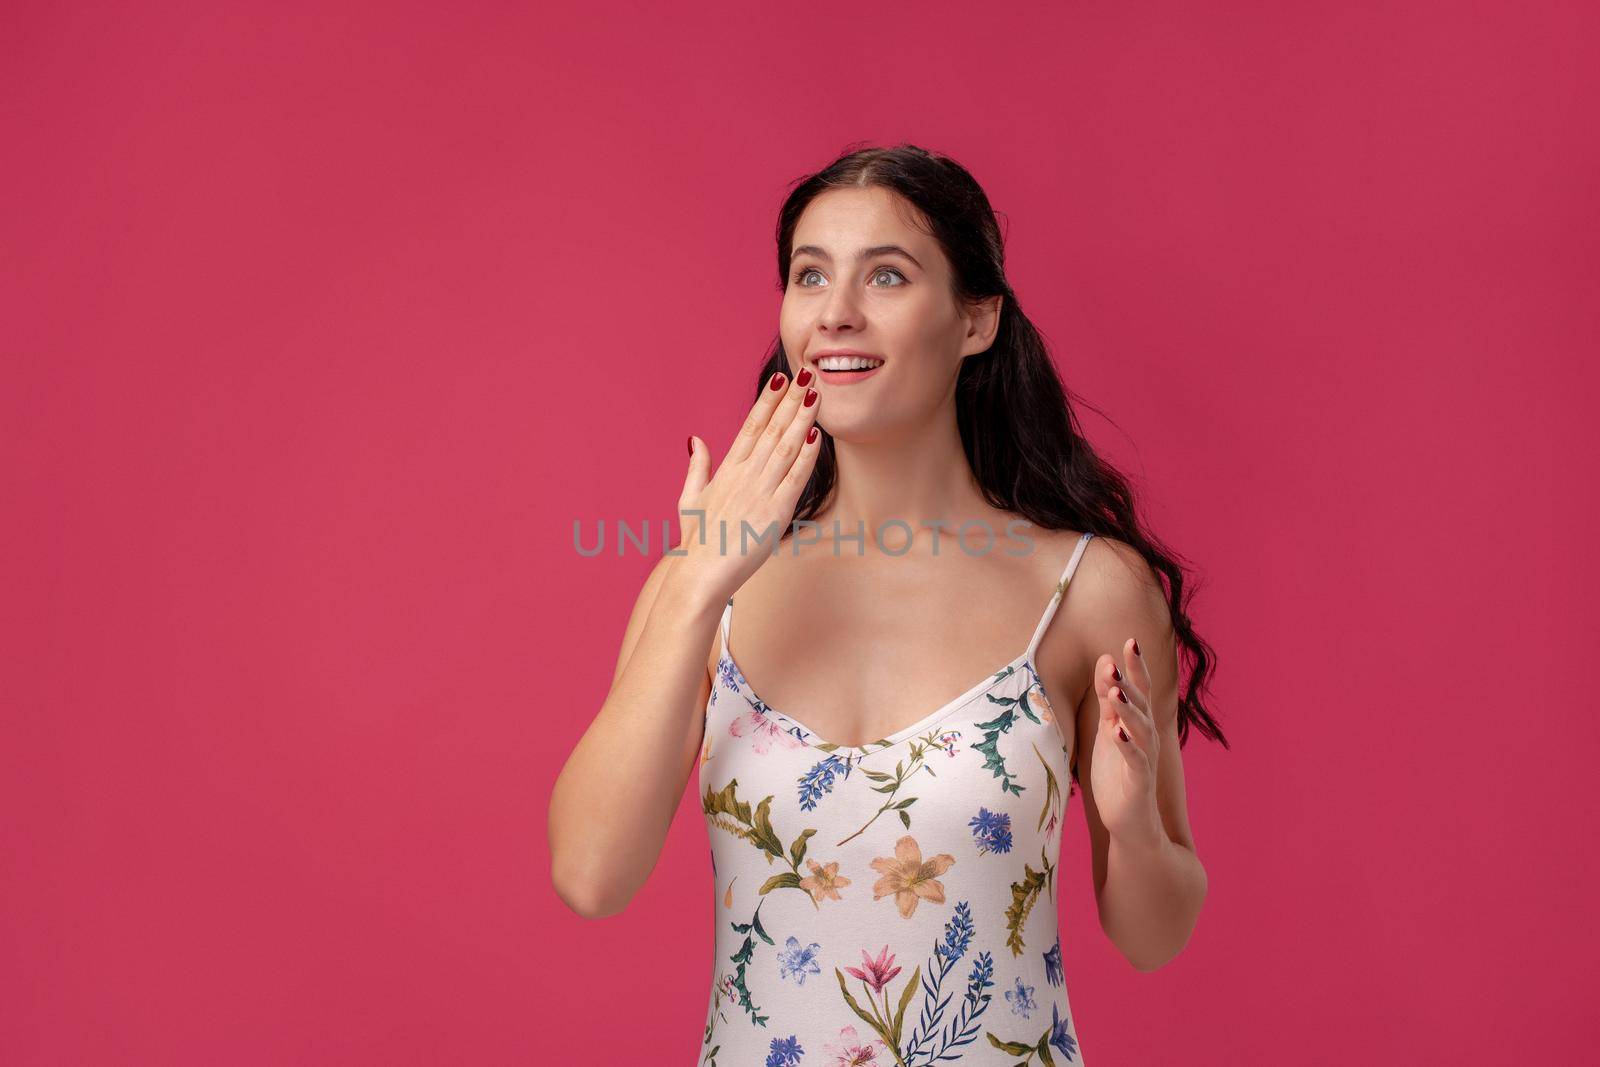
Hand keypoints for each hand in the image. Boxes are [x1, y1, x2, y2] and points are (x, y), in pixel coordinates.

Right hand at [673, 366, 820, 600]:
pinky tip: (816, 436)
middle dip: (790, 400)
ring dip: (802, 418)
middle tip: (806, 373)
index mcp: (727, 470)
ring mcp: (760, 492)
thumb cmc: (696, 541)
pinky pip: (795, 479)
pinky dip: (806, 457)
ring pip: (785, 447)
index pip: (751, 426)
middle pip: (771, 429)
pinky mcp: (775, 513)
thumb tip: (695, 439)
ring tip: (815, 393)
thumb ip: (697, 467)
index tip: (781, 380)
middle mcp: (744, 475)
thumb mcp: (689, 498)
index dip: (768, 401)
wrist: (700, 573)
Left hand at [1090, 638, 1163, 846]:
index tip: (1130, 640)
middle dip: (1131, 682)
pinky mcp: (1139, 783)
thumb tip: (1106, 662)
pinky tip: (1117, 732)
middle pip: (1141, 705)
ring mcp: (1144, 760)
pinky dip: (1127, 746)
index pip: (1139, 691)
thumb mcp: (1107, 733)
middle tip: (1118, 659)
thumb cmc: (1118, 777)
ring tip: (1116, 690)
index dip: (1135, 667)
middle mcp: (1145, 739)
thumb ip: (1108, 701)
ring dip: (1128, 709)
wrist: (1131, 825)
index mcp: (1137, 726)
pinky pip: (1135, 761)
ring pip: (1140, 730)